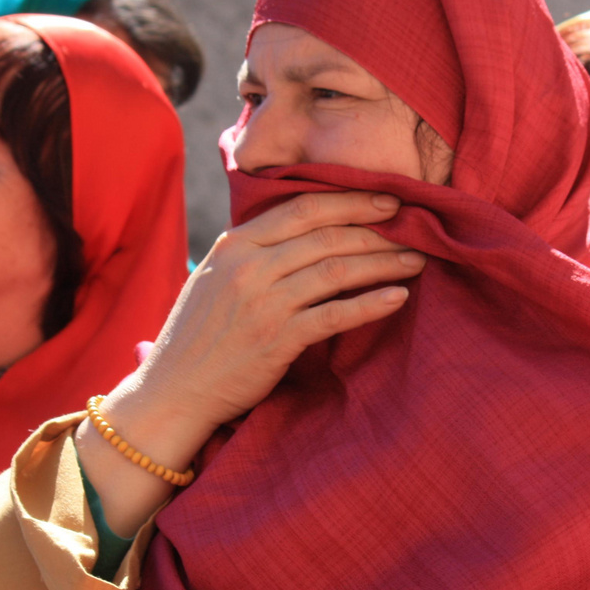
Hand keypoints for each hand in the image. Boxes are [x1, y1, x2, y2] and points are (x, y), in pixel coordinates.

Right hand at [76, 191, 424, 534]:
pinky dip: (370, 303)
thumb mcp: (216, 277)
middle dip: (377, 230)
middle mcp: (249, 266)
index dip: (351, 201)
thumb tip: (307, 232)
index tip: (387, 200)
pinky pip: (335, 314)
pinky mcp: (277, 339)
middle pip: (327, 235)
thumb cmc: (199, 336)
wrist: (173, 389)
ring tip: (416, 261)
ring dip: (383, 263)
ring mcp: (263, 302)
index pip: (302, 208)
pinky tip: (397, 297)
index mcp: (235, 243)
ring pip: (336, 270)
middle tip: (415, 229)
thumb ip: (255, 252)